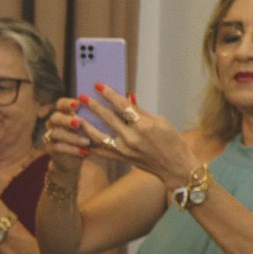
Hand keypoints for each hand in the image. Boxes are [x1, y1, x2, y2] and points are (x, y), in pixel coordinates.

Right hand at [46, 98, 96, 167]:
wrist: (74, 158)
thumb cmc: (85, 138)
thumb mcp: (90, 127)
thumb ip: (91, 118)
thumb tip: (109, 108)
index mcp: (63, 113)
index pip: (60, 104)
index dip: (67, 103)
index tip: (78, 104)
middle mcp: (53, 123)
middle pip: (55, 117)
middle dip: (66, 120)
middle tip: (79, 123)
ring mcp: (50, 135)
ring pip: (56, 133)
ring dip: (72, 137)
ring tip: (87, 141)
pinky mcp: (50, 148)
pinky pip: (58, 147)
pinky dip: (72, 149)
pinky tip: (84, 152)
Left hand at [72, 85, 200, 187]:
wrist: (176, 167)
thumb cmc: (172, 141)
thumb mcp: (161, 121)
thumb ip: (141, 111)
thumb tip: (127, 98)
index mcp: (144, 125)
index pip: (123, 106)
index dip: (109, 94)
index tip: (98, 86)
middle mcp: (132, 138)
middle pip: (108, 118)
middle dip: (93, 106)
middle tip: (81, 97)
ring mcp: (125, 150)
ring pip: (99, 136)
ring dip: (86, 125)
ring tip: (76, 116)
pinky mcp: (121, 159)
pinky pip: (101, 151)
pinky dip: (91, 144)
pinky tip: (81, 138)